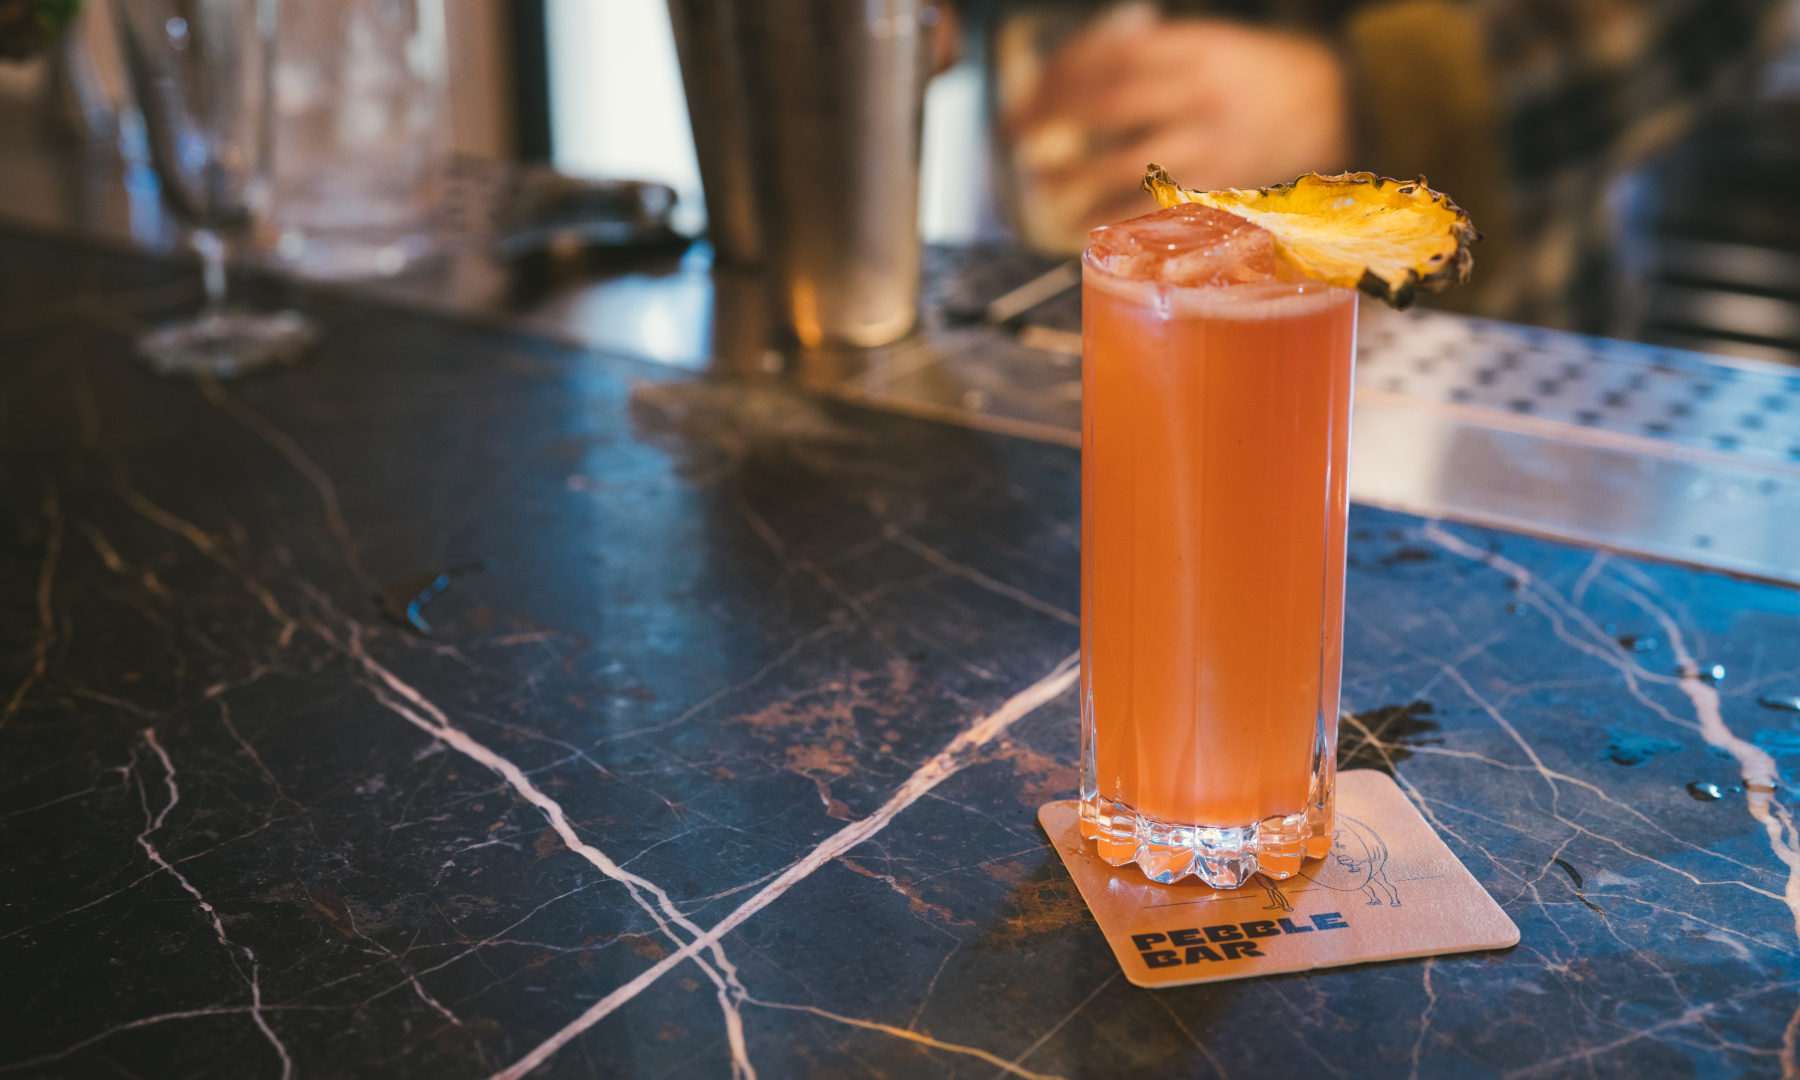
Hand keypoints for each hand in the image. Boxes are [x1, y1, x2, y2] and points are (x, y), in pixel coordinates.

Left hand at [1002, 8, 1349, 244]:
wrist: (1335, 102)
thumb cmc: (1257, 73)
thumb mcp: (1208, 44)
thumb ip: (1151, 54)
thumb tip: (1073, 73)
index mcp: (1196, 50)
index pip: (1109, 57)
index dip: (1059, 75)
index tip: (1027, 93)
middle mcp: (1202, 94)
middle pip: (1109, 103)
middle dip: (1051, 118)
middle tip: (1014, 132)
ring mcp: (1213, 143)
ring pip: (1128, 161)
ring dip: (1075, 177)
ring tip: (1041, 186)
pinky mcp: (1222, 185)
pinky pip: (1158, 206)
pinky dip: (1115, 217)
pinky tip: (1085, 223)